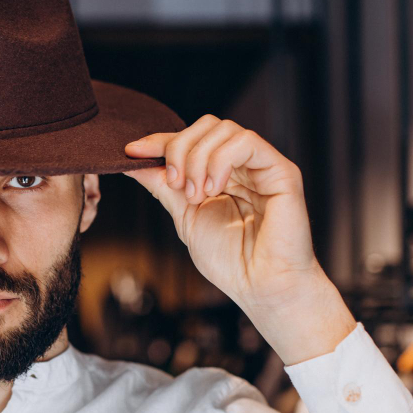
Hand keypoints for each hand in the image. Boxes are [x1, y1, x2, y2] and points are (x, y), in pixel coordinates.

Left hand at [123, 115, 354, 364]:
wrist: (260, 287)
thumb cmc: (230, 261)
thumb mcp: (185, 217)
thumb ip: (163, 186)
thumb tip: (132, 161)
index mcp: (222, 174)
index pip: (190, 140)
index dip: (160, 141)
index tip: (132, 152)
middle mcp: (243, 166)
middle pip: (206, 126)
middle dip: (179, 149)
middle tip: (175, 185)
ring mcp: (262, 166)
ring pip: (224, 130)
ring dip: (198, 159)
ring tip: (197, 195)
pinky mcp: (281, 171)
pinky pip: (246, 142)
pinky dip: (220, 160)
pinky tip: (214, 189)